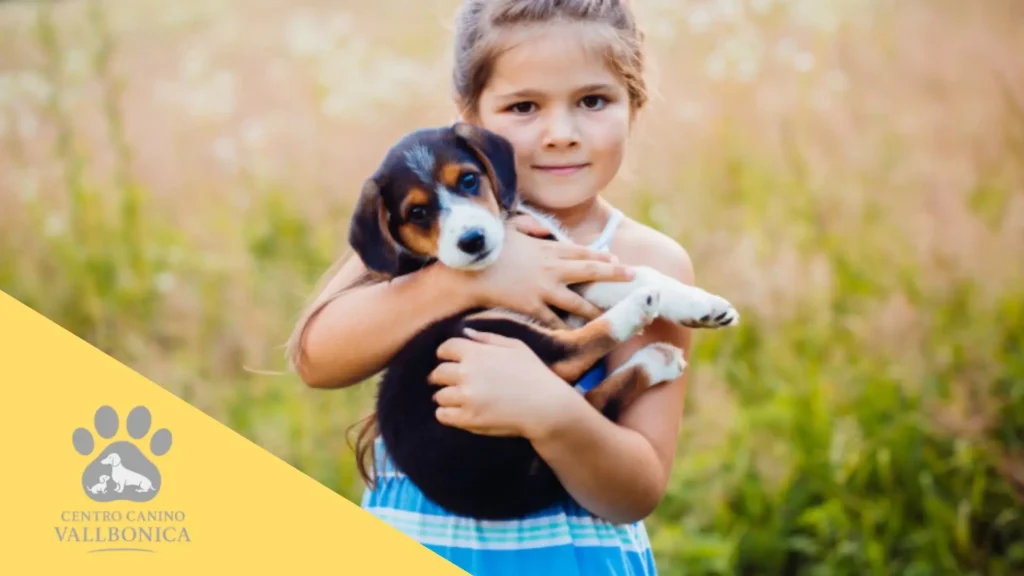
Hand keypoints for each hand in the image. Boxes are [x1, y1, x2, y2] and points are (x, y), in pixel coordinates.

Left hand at [428, 328, 576, 438]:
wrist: (547, 407)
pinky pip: (443, 415)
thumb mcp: (516, 348)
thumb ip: (488, 338)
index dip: (446, 354)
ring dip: (447, 397)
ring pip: (439, 396)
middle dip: (443, 377)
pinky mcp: (468, 419)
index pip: (445, 348)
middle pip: (438, 373)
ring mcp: (467, 397)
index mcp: (477, 353)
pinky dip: (447, 414)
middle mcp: (467, 373)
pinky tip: (459, 412)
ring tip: (460, 399)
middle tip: (452, 383)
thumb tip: (464, 332)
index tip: (451, 361)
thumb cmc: (535, 375)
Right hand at [454, 216, 634, 327]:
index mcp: (547, 249)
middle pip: (590, 272)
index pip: (582, 252)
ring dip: (598, 311)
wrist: (468, 271)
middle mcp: (551, 268)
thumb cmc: (485, 247)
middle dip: (614, 276)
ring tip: (615, 317)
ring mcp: (543, 289)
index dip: (603, 257)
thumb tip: (544, 228)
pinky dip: (569, 329)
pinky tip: (582, 335)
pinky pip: (555, 321)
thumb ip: (531, 225)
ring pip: (579, 303)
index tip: (618, 261)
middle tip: (633, 279)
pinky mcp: (532, 307)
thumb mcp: (509, 227)